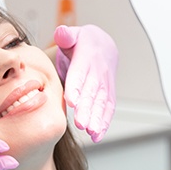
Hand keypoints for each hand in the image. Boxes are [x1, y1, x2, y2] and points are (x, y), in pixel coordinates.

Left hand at [54, 24, 117, 142]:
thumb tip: (61, 33)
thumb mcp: (73, 34)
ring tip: (90, 132)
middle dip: (87, 108)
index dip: (77, 86)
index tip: (71, 101)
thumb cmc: (82, 43)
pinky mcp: (108, 94)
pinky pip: (108, 109)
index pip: (81, 73)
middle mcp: (98, 72)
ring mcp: (105, 84)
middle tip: (80, 123)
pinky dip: (104, 123)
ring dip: (97, 119)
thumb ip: (66, 35)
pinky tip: (96, 136)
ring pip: (101, 103)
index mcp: (87, 57)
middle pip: (92, 92)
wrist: (103, 45)